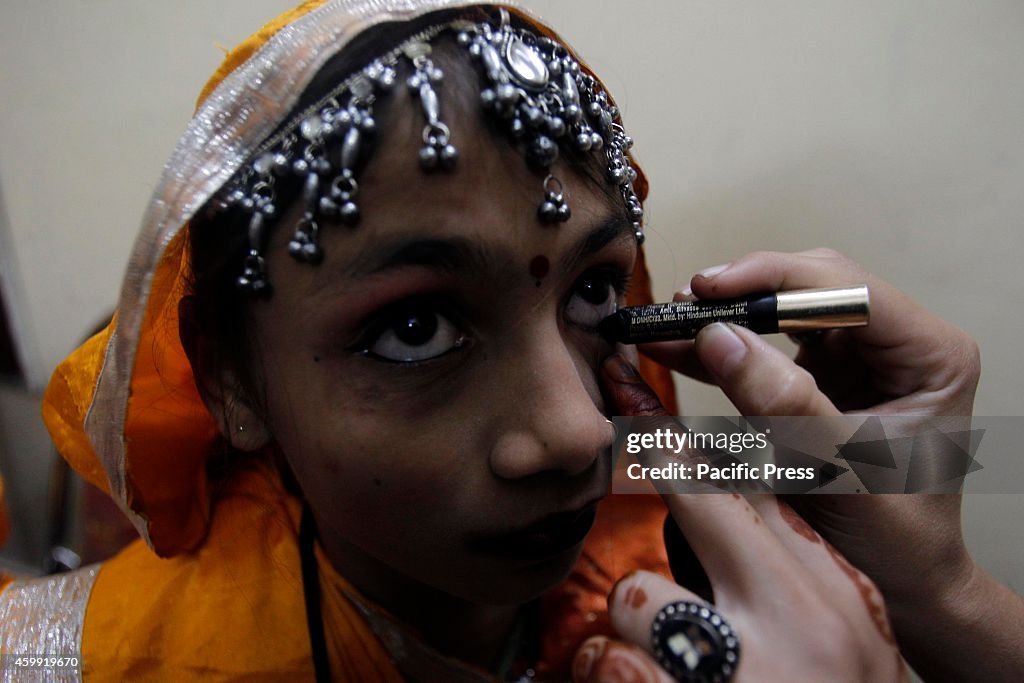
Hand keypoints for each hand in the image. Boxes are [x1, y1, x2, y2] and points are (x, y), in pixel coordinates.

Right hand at [634, 249, 986, 678]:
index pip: (847, 289)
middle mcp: (897, 342)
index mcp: (928, 354)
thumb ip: (785, 404)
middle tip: (681, 306)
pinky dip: (724, 348)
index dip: (773, 279)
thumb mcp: (840, 469)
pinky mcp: (825, 374)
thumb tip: (718, 338)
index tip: (709, 289)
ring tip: (667, 325)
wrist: (900, 579)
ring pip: (783, 308)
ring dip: (726, 317)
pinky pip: (767, 344)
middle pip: (812, 286)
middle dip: (743, 294)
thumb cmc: (893, 536)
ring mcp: (860, 356)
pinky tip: (678, 350)